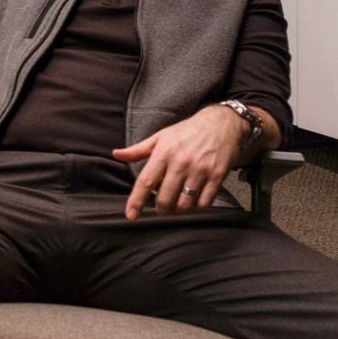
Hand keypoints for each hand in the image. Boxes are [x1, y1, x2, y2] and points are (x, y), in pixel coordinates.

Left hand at [112, 105, 246, 219]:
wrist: (221, 124)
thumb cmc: (187, 131)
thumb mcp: (160, 136)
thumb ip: (138, 150)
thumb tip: (116, 154)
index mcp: (164, 152)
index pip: (146, 181)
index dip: (136, 201)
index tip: (131, 215)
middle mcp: (181, 163)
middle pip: (165, 198)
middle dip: (160, 208)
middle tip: (161, 205)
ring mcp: (200, 171)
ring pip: (184, 204)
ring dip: (178, 210)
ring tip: (176, 204)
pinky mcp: (217, 176)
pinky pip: (204, 202)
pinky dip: (196, 207)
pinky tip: (193, 201)